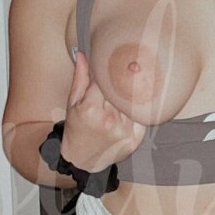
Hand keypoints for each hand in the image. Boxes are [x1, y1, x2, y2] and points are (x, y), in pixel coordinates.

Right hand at [60, 50, 147, 170]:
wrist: (82, 159)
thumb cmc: (76, 128)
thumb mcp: (73, 103)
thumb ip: (80, 78)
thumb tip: (82, 55)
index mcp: (90, 109)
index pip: (105, 81)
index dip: (109, 73)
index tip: (112, 66)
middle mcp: (108, 120)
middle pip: (121, 91)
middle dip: (121, 82)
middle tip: (127, 71)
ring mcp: (123, 131)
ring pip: (133, 103)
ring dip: (131, 95)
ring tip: (127, 91)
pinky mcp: (134, 140)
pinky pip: (142, 118)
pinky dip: (139, 111)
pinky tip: (133, 108)